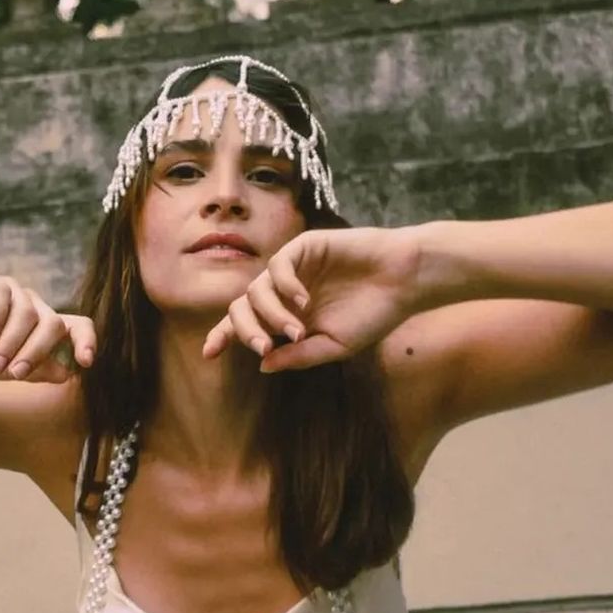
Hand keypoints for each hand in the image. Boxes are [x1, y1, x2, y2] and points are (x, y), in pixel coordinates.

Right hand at [0, 270, 95, 382]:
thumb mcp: (3, 369)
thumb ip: (34, 371)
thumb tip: (68, 373)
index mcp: (41, 328)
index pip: (77, 327)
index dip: (87, 341)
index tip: (86, 362)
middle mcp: (32, 307)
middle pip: (54, 323)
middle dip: (37, 352)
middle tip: (15, 374)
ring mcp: (12, 292)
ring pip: (29, 313)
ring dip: (12, 343)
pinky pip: (3, 293)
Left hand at [202, 225, 424, 371]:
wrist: (404, 283)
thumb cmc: (373, 315)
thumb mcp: (334, 346)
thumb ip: (299, 356)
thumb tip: (262, 365)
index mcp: (287, 317)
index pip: (246, 325)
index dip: (225, 337)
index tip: (208, 355)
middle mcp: (284, 293)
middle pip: (242, 307)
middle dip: (244, 330)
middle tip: (262, 346)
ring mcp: (294, 269)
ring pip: (256, 288)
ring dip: (270, 313)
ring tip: (296, 329)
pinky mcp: (305, 247)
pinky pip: (278, 264)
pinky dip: (284, 284)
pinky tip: (303, 300)